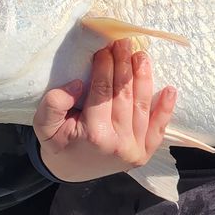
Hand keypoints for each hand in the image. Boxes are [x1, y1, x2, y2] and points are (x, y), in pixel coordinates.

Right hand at [33, 38, 176, 181]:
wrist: (70, 171)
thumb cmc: (58, 144)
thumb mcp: (43, 125)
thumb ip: (54, 103)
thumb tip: (78, 84)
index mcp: (95, 134)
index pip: (103, 91)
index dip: (105, 66)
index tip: (104, 47)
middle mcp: (119, 143)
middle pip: (124, 94)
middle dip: (124, 65)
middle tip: (124, 42)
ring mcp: (135, 149)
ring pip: (142, 105)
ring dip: (143, 77)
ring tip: (141, 55)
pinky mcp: (145, 152)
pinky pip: (158, 128)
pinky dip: (165, 108)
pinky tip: (170, 89)